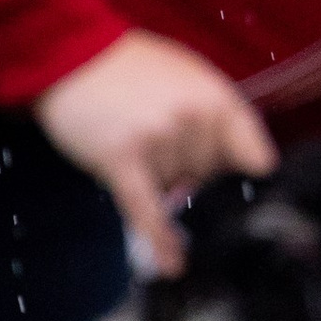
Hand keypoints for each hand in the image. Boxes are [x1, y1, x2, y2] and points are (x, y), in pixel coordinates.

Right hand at [32, 29, 275, 274]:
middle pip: (206, 175)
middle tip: (150, 129)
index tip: (224, 166)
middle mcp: (191, 119)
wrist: (69, 54)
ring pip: (173, 189)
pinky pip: (146, 210)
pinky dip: (159, 240)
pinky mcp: (119, 160)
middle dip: (183, 166)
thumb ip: (222, 114)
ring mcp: (156, 141)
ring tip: (128, 137)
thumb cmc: (130, 65)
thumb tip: (252, 165)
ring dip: (154, 177)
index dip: (234, 163)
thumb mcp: (189, 74)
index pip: (251, 155)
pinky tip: (172, 266)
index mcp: (215, 96)